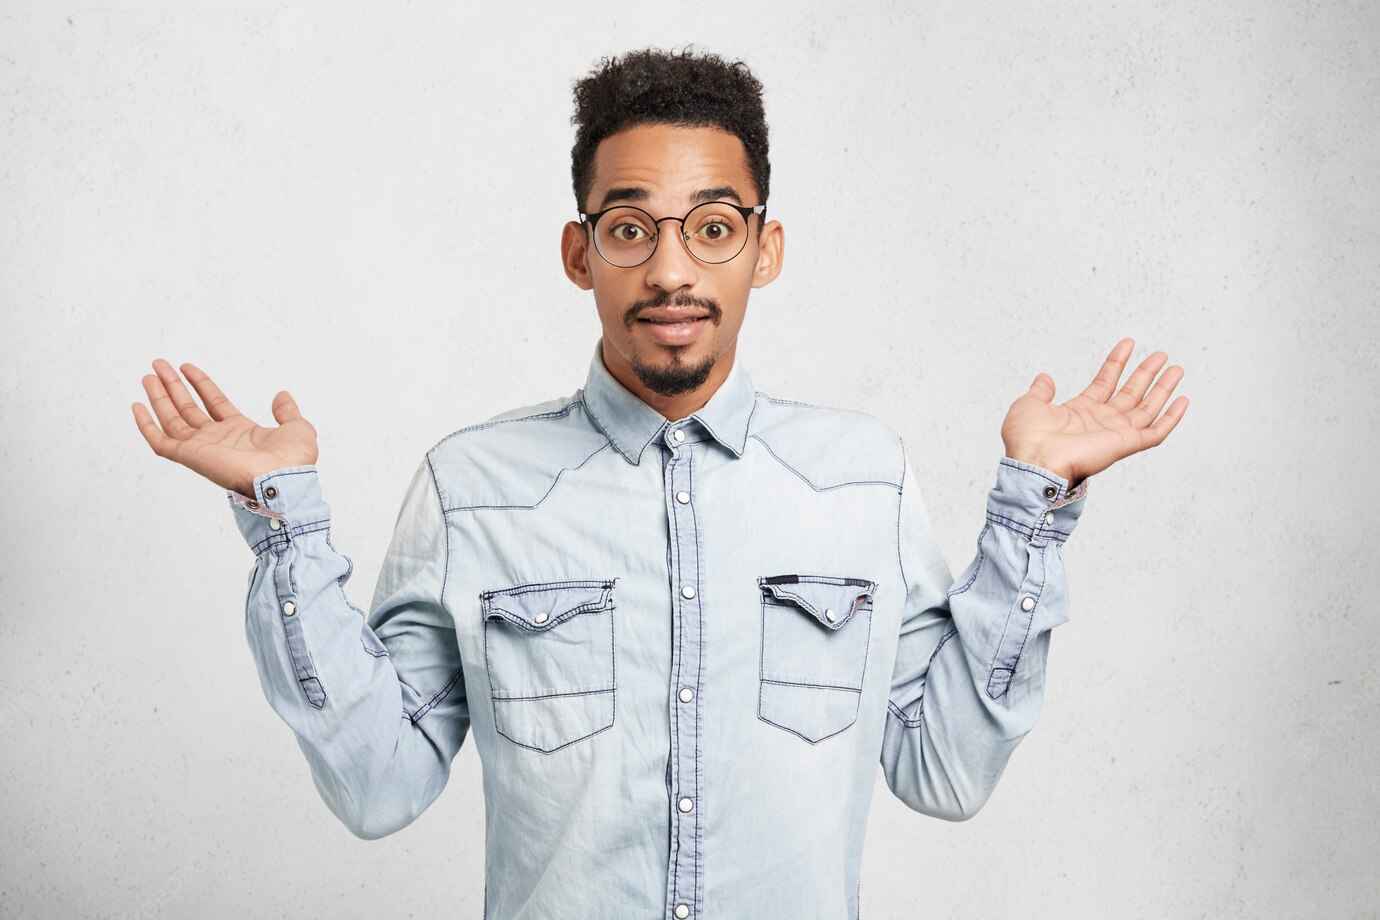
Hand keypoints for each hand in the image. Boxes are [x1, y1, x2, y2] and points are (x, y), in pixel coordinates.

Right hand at [131, 359, 317, 495]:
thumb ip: (287, 411)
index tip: (186, 367)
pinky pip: (161, 442)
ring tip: (148, 375)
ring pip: (172, 420)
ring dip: (159, 397)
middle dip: (173, 387)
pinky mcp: (190, 456)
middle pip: (188, 409)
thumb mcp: (297, 427)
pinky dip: (146, 425)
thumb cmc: (293, 460)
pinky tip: (137, 406)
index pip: (214, 402)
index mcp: (240, 432)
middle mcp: (217, 439)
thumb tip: (281, 396)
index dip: (200, 383)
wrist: (283, 478)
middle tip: (158, 365)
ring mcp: (202, 448)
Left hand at [1000, 338, 1186, 486]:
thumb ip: (1041, 391)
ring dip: (1163, 388)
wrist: (1033, 461)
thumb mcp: (1030, 404)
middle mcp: (1100, 422)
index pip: (1104, 382)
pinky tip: (1183, 400)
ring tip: (1176, 368)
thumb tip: (1045, 378)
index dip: (1116, 362)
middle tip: (1161, 354)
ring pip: (1147, 408)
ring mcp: (1114, 433)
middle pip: (1130, 393)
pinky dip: (1171, 418)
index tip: (1128, 343)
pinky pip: (1155, 432)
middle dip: (1146, 373)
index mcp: (1079, 412)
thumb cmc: (1026, 439)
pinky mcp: (1125, 444)